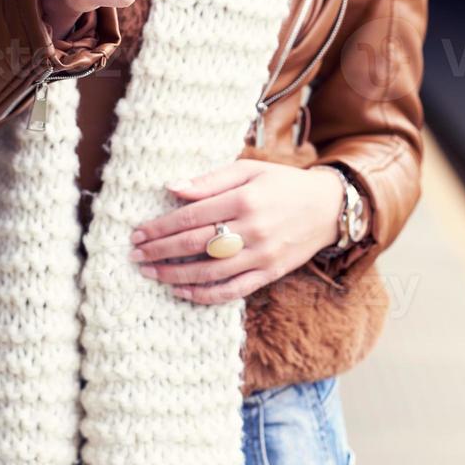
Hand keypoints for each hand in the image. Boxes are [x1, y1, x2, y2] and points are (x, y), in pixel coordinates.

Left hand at [128, 160, 345, 304]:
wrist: (329, 208)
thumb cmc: (283, 184)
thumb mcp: (249, 170)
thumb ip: (210, 180)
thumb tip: (172, 187)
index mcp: (244, 199)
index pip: (191, 216)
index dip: (160, 227)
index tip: (137, 233)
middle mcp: (252, 229)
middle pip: (194, 245)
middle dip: (159, 251)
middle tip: (135, 255)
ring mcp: (262, 255)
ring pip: (209, 272)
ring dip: (174, 275)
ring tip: (150, 273)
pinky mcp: (269, 274)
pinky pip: (232, 290)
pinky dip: (204, 294)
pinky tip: (182, 291)